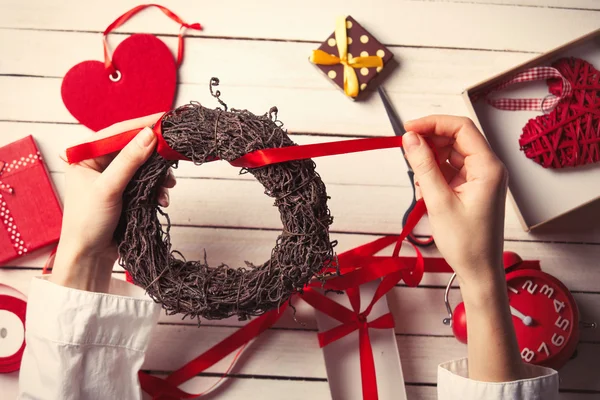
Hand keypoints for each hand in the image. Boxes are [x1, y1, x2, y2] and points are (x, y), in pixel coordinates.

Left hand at [51, 113, 175, 292]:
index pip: (118, 132)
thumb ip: (129, 161)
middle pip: (134, 147)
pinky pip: (146, 181)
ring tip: (168, 186)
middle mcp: (98, 162)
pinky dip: (156, 188)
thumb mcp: (108, 188)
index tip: (166, 120)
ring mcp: (113, 177)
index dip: (143, 125)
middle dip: (155, 155)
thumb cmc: (87, 222)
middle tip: (174, 156)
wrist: (89, 256)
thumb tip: (149, 134)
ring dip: (158, 175)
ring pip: (144, 165)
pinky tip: (162, 198)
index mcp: (85, 155)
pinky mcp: (125, 191)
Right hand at [402, 115, 525, 381]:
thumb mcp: (438, 200)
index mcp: (488, 166)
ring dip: (430, 161)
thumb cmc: (465, 242)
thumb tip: (409, 138)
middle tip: (405, 151)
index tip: (408, 129)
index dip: (433, 123)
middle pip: (455, 138)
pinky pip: (450, 170)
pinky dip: (434, 175)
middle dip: (429, 142)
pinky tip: (425, 190)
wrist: (479, 271)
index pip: (461, 128)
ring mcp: (480, 177)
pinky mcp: (472, 188)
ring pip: (450, 154)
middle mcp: (488, 167)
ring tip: (418, 182)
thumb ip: (423, 165)